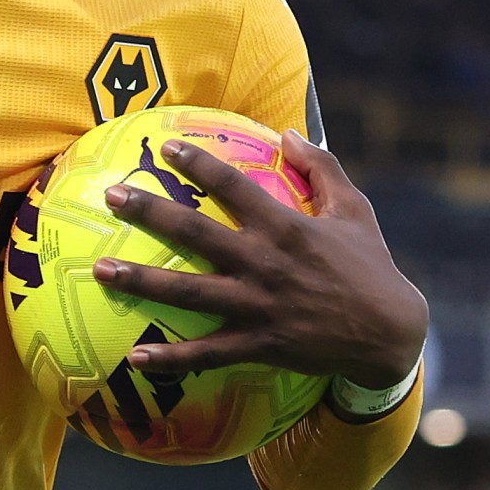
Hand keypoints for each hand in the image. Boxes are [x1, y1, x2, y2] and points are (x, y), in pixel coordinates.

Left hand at [99, 130, 428, 387]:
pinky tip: (135, 355)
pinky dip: (171, 357)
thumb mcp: (354, 210)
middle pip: (196, 234)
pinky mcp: (258, 345)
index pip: (233, 186)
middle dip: (150, 212)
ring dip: (141, 282)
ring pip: (188, 293)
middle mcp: (264, 264)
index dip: (198, 163)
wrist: (389, 335)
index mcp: (286, 227)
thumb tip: (290, 132)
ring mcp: (257, 307)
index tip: (166, 146)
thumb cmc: (369, 267)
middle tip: (112, 196)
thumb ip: (322, 168)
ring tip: (99, 270)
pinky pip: (206, 353)